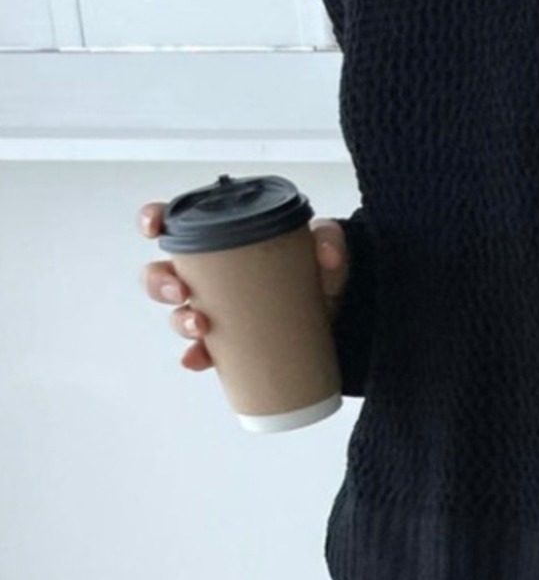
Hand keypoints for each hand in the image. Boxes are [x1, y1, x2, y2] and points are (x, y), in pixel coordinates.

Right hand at [137, 203, 350, 369]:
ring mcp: (219, 309)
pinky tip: (197, 359)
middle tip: (180, 290)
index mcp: (224, 240)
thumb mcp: (328, 246)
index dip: (154, 220)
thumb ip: (330, 239)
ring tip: (199, 325)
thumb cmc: (321, 270)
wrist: (342, 312)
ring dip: (179, 320)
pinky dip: (197, 356)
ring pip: (178, 313)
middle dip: (160, 283)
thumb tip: (327, 254)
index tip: (154, 227)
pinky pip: (205, 350)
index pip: (177, 224)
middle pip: (163, 275)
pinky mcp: (233, 340)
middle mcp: (212, 275)